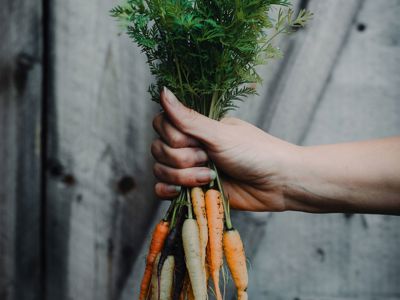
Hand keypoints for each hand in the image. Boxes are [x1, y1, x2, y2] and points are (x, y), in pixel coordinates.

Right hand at [151, 87, 299, 210]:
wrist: (277, 183)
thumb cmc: (255, 152)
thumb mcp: (220, 134)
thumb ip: (188, 119)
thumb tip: (162, 91)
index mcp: (197, 127)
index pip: (161, 125)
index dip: (172, 137)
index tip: (196, 142)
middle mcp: (191, 145)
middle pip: (159, 149)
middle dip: (182, 159)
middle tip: (209, 159)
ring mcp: (190, 168)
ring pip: (160, 170)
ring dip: (183, 177)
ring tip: (210, 177)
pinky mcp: (193, 189)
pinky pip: (163, 190)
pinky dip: (168, 191)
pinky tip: (181, 191)